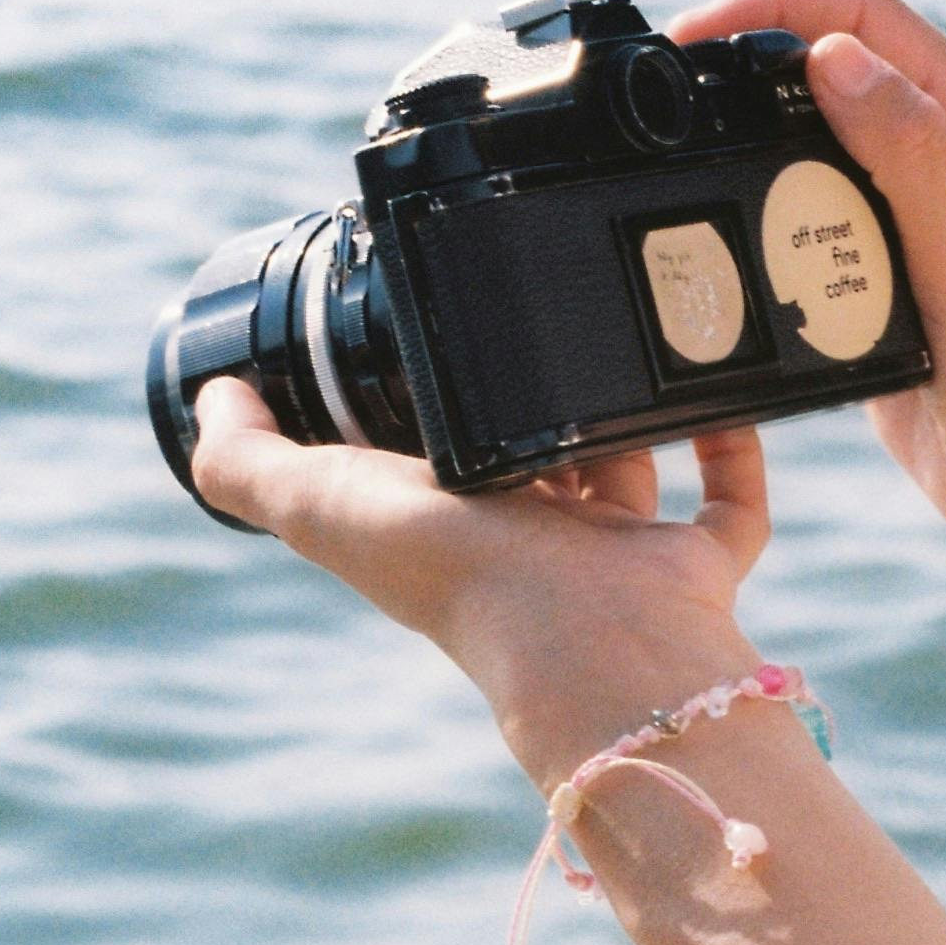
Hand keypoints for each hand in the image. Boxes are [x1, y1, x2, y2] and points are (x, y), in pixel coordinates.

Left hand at [188, 376, 772, 780]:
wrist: (590, 635)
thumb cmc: (455, 574)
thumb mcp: (319, 503)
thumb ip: (247, 460)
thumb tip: (213, 397)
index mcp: (445, 529)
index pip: (432, 461)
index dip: (425, 405)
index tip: (433, 324)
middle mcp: (531, 545)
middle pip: (536, 460)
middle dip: (540, 399)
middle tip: (549, 309)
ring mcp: (619, 557)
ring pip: (630, 471)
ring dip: (633, 411)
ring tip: (635, 323)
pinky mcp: (696, 565)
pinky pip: (729, 505)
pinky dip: (732, 449)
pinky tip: (719, 389)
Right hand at [666, 0, 945, 566]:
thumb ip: (906, 150)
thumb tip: (832, 56)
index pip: (865, 16)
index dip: (774, 6)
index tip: (695, 36)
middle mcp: (940, 148)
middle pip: (823, 65)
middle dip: (745, 67)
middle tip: (672, 98)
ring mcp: (903, 206)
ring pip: (801, 141)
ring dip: (749, 149)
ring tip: (692, 165)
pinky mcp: (872, 264)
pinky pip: (798, 216)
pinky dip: (759, 217)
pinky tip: (731, 236)